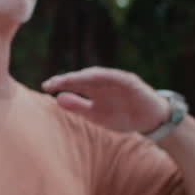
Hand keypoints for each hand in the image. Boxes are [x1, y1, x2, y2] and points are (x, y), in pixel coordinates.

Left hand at [42, 67, 169, 133]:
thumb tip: (58, 98)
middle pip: (82, 77)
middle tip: (52, 83)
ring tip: (69, 79)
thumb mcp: (96, 115)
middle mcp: (103, 81)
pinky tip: (94, 77)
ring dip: (84, 76)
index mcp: (93, 89)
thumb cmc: (122, 116)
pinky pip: (118, 77)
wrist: (149, 120)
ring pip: (98, 75)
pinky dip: (107, 76)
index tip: (45, 86)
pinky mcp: (132, 82)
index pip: (74, 84)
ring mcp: (117, 80)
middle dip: (68, 79)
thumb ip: (78, 107)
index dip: (60, 84)